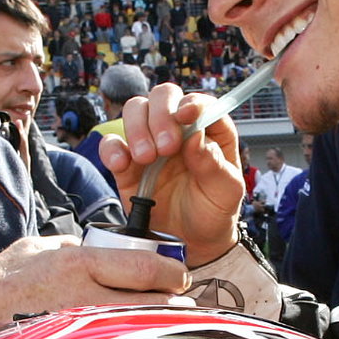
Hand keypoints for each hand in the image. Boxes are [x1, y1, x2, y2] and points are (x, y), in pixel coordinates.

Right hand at [0, 235, 193, 324]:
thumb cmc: (13, 273)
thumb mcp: (48, 246)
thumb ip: (84, 248)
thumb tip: (114, 253)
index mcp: (79, 265)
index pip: (143, 269)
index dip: (172, 273)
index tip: (180, 275)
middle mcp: (82, 298)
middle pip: (148, 303)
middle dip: (173, 303)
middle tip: (184, 302)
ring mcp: (78, 330)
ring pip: (135, 329)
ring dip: (157, 326)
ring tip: (168, 323)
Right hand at [101, 83, 243, 265]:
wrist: (191, 242)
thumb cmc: (214, 211)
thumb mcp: (226, 191)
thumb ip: (214, 164)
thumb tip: (195, 136)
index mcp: (210, 130)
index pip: (200, 102)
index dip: (192, 103)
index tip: (186, 116)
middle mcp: (178, 129)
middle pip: (163, 96)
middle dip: (161, 115)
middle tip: (166, 146)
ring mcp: (150, 143)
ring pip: (135, 110)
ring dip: (137, 128)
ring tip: (147, 158)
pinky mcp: (127, 164)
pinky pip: (111, 144)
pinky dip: (112, 148)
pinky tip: (121, 163)